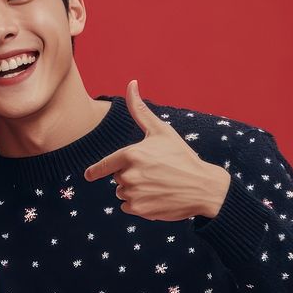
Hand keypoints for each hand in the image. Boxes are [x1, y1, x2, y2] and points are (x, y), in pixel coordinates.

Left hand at [84, 80, 230, 220]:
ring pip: (122, 193)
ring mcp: (133, 194)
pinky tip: (157, 197)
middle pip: (117, 178)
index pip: (104, 166)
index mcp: (131, 154)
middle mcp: (129, 175)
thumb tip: (131, 83)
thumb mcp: (161, 131)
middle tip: (154, 172)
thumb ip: (140, 110)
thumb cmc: (182, 156)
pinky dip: (139, 204)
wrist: (204, 187)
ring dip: (134, 190)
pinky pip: (128, 207)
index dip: (96, 171)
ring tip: (157, 185)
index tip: (89, 175)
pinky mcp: (139, 210)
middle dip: (131, 175)